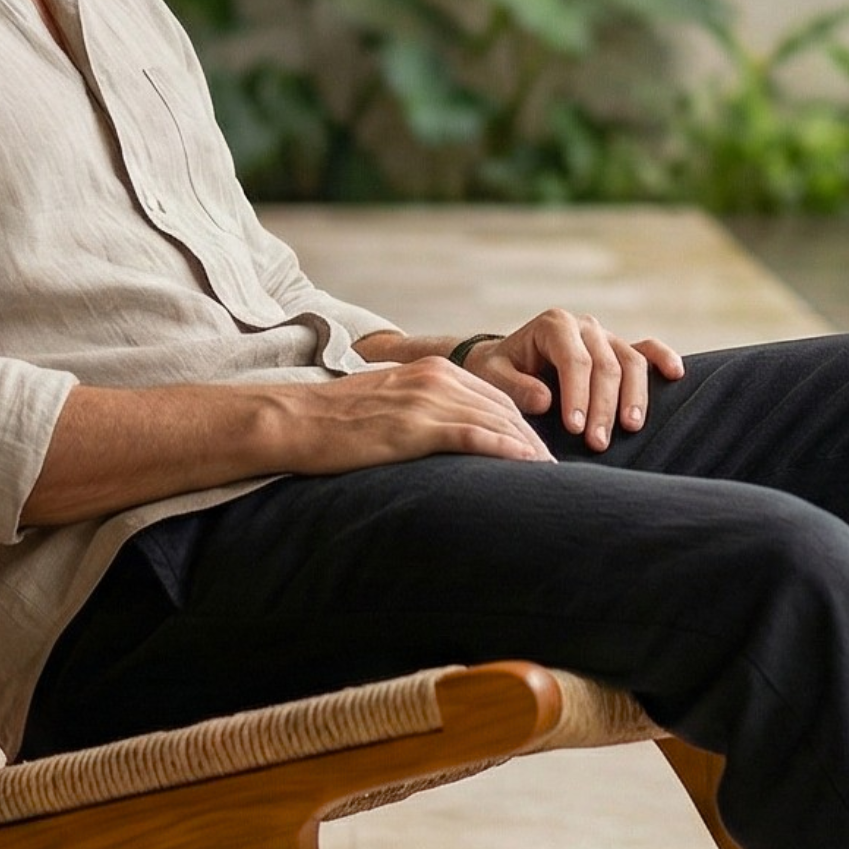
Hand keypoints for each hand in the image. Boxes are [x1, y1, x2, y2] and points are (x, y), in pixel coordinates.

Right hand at [278, 357, 554, 476]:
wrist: (293, 419)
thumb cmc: (331, 421)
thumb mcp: (384, 405)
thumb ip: (417, 413)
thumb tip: (433, 441)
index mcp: (430, 370)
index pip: (492, 397)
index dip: (520, 425)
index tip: (537, 452)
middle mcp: (435, 377)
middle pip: (503, 407)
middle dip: (533, 439)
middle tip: (555, 470)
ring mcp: (426, 399)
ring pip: (496, 421)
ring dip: (529, 450)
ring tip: (549, 478)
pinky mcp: (416, 425)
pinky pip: (474, 436)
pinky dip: (506, 451)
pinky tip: (527, 467)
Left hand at [461, 309, 684, 451]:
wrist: (505, 364)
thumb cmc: (498, 372)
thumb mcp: (493, 377)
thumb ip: (514, 387)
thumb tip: (547, 400)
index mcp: (553, 325)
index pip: (575, 360)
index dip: (578, 395)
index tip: (575, 429)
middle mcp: (584, 326)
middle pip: (606, 365)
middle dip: (603, 406)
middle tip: (597, 443)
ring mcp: (605, 336)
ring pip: (631, 361)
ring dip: (634, 396)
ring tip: (631, 428)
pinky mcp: (619, 349)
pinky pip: (647, 349)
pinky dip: (663, 359)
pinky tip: (676, 375)